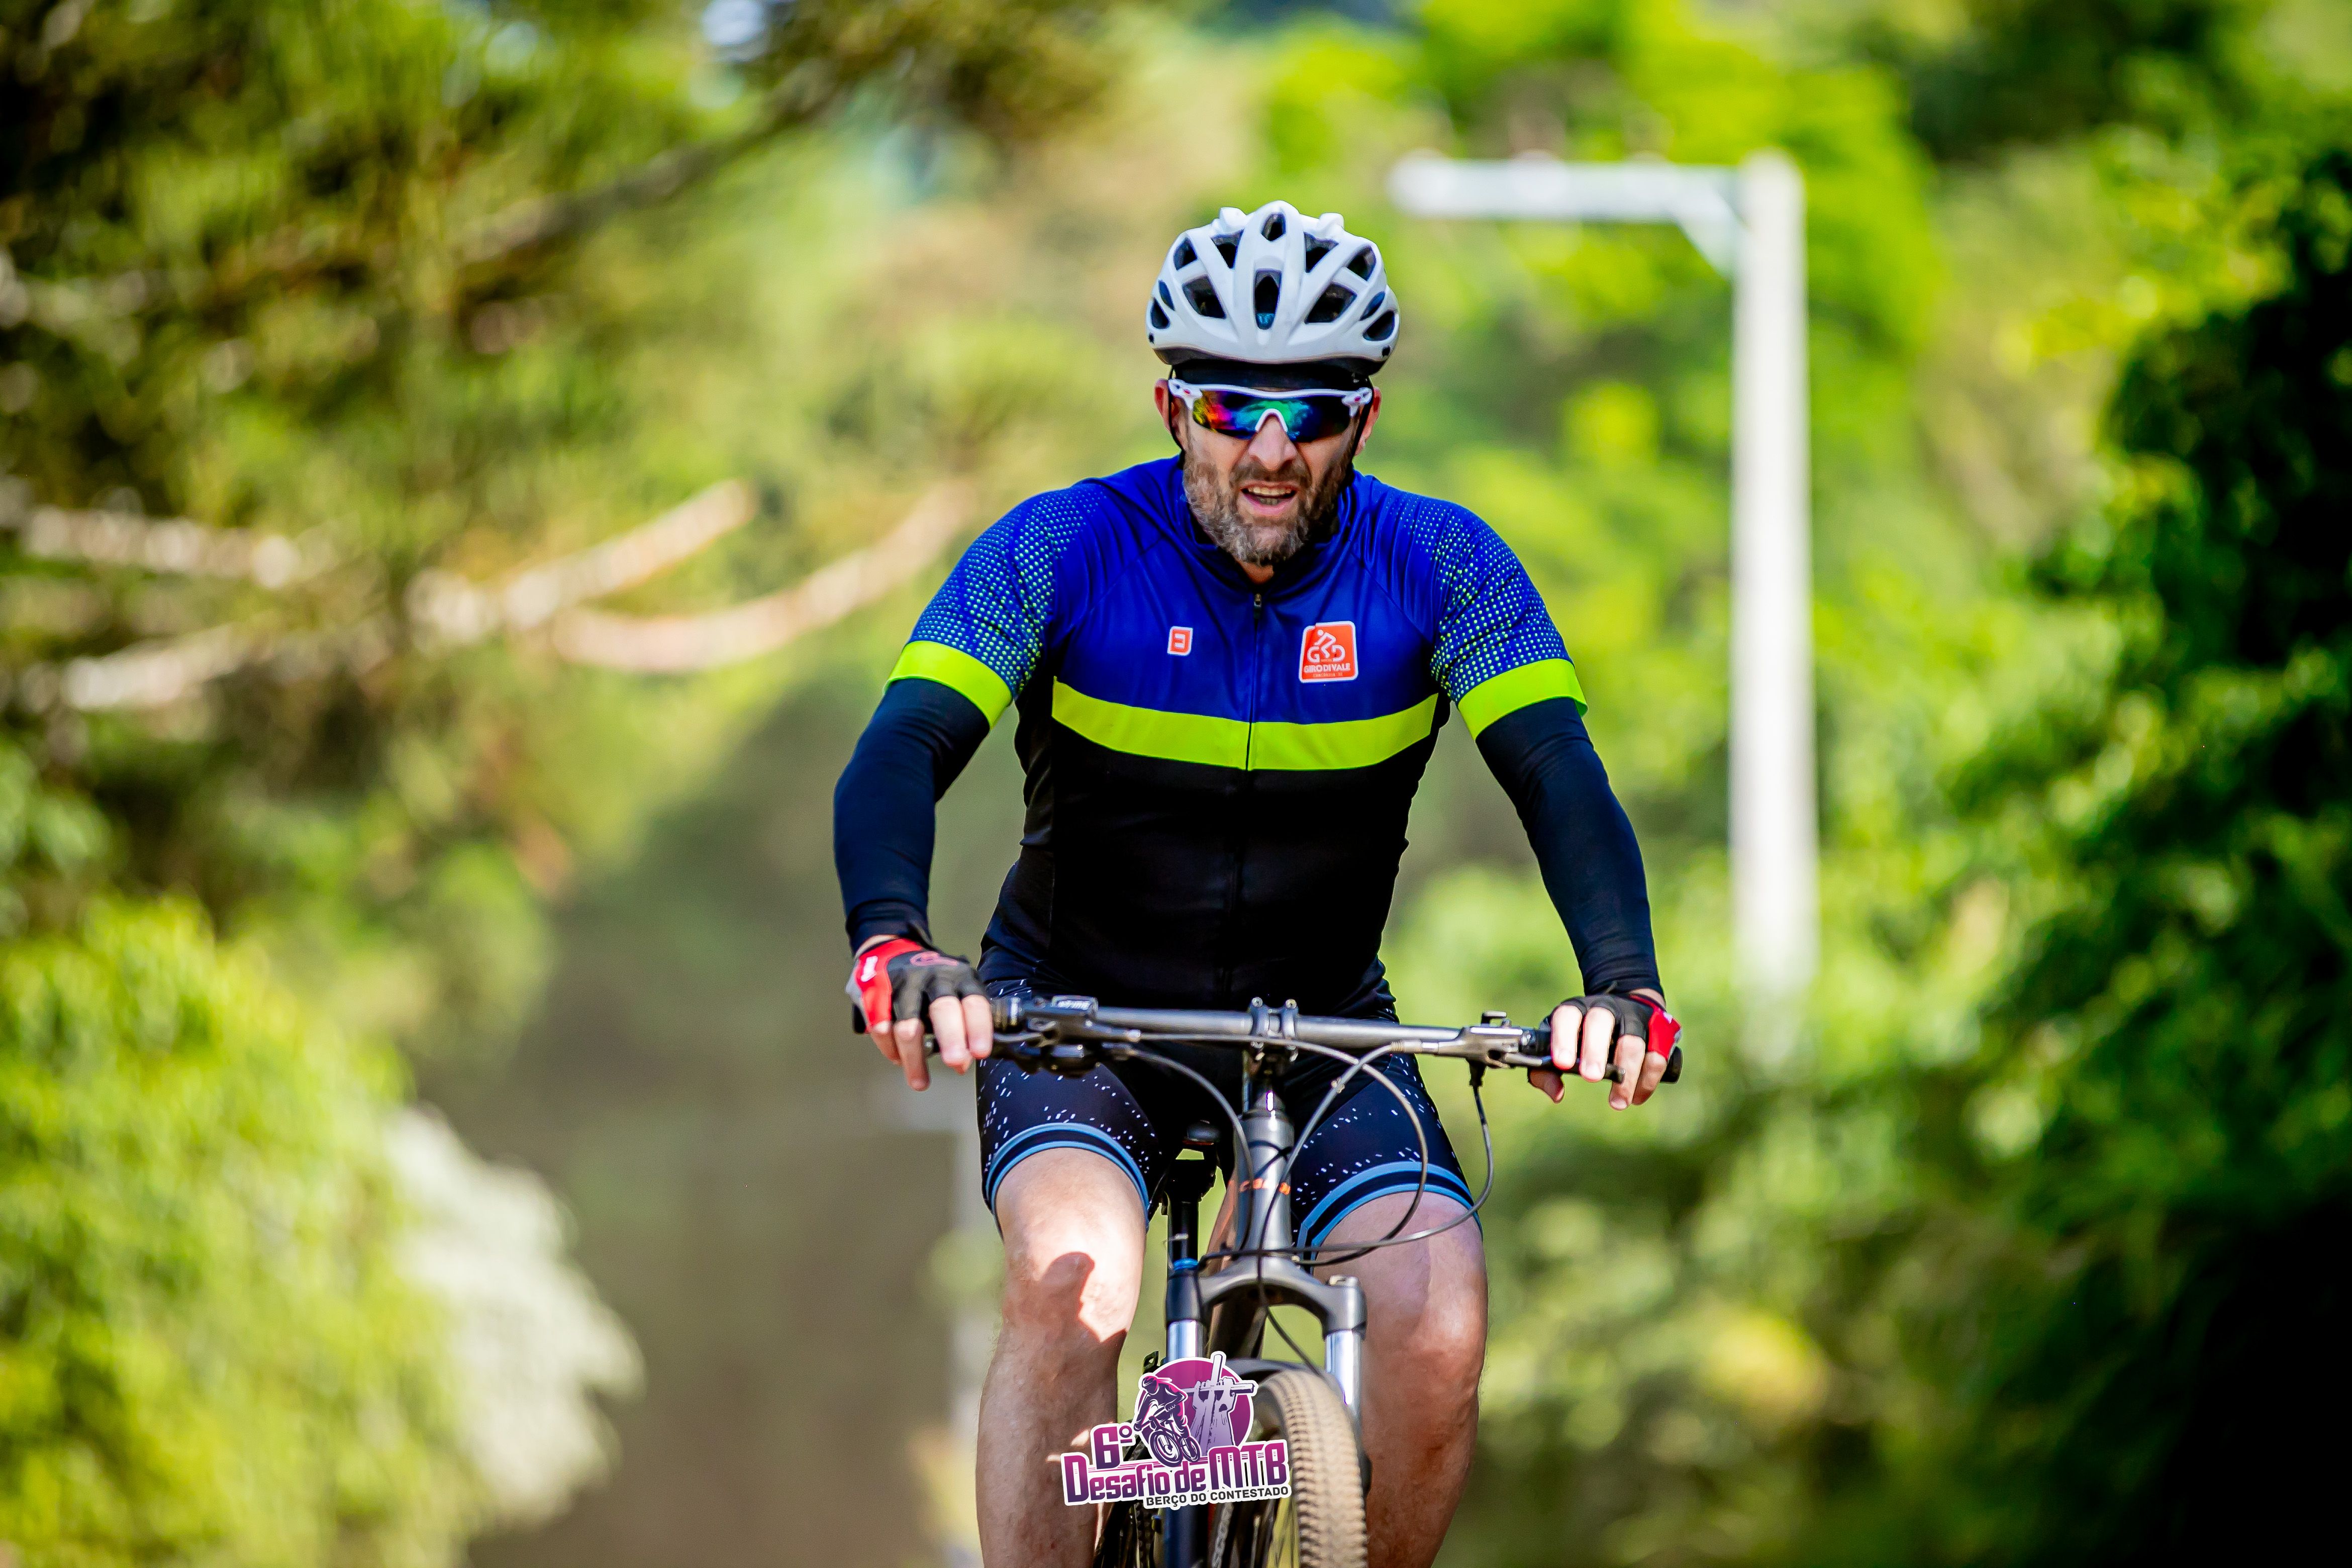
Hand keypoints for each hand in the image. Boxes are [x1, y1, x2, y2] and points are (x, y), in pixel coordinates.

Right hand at [847, 935, 991, 1090]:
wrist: (889, 947)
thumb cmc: (932, 982)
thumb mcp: (956, 990)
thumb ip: (964, 1024)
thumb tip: (963, 1063)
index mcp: (959, 977)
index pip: (974, 1002)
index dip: (979, 1028)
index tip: (980, 1053)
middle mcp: (932, 976)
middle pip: (943, 1009)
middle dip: (951, 1040)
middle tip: (956, 1065)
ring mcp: (902, 983)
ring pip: (908, 1027)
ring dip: (914, 1059)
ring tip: (920, 1082)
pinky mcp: (875, 992)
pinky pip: (881, 1028)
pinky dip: (889, 1049)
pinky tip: (897, 1058)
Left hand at [1530, 988, 1676, 1110]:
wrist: (1626, 1011)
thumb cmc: (1583, 1036)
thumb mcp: (1559, 1046)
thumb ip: (1546, 1071)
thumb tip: (1556, 1094)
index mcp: (1577, 1009)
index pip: (1567, 1016)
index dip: (1563, 1038)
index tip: (1562, 1064)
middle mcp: (1606, 1008)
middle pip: (1601, 1022)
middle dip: (1596, 1051)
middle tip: (1592, 1077)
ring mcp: (1634, 1017)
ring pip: (1633, 1041)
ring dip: (1627, 1075)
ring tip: (1618, 1103)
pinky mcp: (1659, 1032)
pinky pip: (1657, 1056)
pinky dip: (1648, 1080)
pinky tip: (1637, 1097)